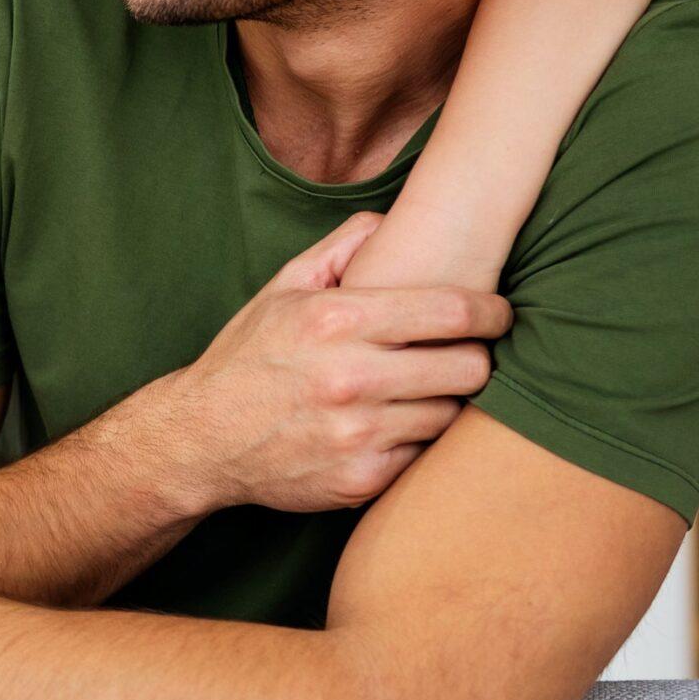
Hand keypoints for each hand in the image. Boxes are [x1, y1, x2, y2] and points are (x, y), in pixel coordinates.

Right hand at [130, 212, 512, 515]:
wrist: (199, 438)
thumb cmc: (247, 357)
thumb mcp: (281, 287)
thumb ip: (342, 247)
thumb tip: (394, 219)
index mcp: (335, 320)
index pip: (451, 312)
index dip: (491, 312)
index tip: (499, 314)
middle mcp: (349, 377)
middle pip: (468, 367)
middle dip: (478, 358)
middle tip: (468, 355)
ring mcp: (357, 434)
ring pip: (452, 414)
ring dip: (448, 401)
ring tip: (430, 390)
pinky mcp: (361, 479)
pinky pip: (424, 455)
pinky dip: (419, 440)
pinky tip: (398, 425)